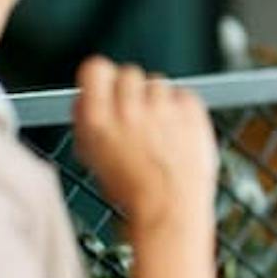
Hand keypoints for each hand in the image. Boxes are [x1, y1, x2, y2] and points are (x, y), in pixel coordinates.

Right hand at [71, 56, 217, 231]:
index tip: (106, 85)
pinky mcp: (191, 110)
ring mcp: (162, 108)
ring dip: (157, 100)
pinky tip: (177, 132)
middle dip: (131, 91)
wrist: (171, 209)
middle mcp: (129, 110)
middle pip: (128, 73)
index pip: (95, 68)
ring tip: (159, 131)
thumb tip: (85, 99)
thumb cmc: (133, 190)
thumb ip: (86, 122)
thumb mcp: (93, 158)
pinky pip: (183, 94)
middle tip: (136, 114)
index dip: (101, 77)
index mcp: (98, 120)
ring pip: (157, 83)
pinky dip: (181, 108)